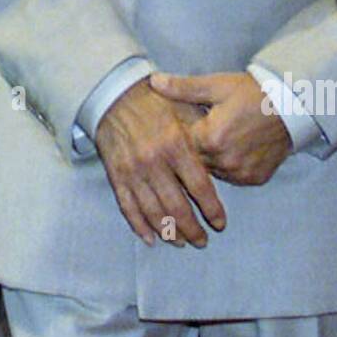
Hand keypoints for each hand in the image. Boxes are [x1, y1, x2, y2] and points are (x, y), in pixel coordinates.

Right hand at [95, 77, 225, 247]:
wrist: (114, 94)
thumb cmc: (155, 102)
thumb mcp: (184, 110)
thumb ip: (202, 138)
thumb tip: (222, 165)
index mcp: (176, 144)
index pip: (200, 188)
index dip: (212, 210)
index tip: (220, 224)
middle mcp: (154, 161)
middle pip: (177, 207)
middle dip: (192, 229)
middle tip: (202, 241)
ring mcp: (133, 171)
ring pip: (154, 213)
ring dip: (169, 232)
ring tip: (181, 242)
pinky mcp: (116, 175)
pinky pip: (129, 208)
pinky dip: (140, 226)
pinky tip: (152, 238)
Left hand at [149, 72, 291, 185]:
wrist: (293, 105)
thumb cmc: (252, 92)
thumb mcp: (217, 85)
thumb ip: (183, 88)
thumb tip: (153, 82)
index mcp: (211, 138)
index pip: (179, 145)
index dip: (173, 135)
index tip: (171, 126)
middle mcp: (225, 161)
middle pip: (193, 162)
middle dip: (189, 150)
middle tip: (194, 133)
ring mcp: (241, 173)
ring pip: (211, 172)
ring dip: (207, 160)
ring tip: (212, 140)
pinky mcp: (255, 179)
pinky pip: (231, 177)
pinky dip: (227, 167)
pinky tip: (229, 151)